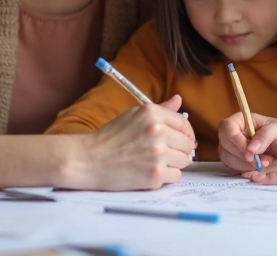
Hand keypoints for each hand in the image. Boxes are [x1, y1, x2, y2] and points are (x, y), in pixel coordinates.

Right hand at [69, 95, 196, 190]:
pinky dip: (167, 176)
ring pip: (184, 161)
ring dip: (174, 163)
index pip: (184, 124)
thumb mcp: (134, 115)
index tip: (181, 139)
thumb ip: (160, 109)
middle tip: (166, 153)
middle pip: (187, 144)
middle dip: (180, 149)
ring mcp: (157, 155)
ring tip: (156, 162)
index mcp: (153, 114)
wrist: (89, 159)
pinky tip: (152, 172)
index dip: (186, 133)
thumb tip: (179, 100)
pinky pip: (176, 176)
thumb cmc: (110, 137)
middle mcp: (158, 132)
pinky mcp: (155, 175)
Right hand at [218, 113, 276, 172]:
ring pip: (226, 156)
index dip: (234, 140)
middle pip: (223, 142)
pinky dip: (243, 170)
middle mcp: (237, 133)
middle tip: (259, 161)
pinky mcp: (238, 161)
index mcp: (244, 120)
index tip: (249, 153)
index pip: (228, 126)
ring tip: (264, 164)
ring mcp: (235, 148)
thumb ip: (266, 135)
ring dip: (242, 164)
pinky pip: (232, 167)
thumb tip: (251, 148)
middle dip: (240, 155)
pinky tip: (258, 169)